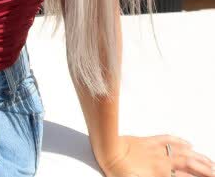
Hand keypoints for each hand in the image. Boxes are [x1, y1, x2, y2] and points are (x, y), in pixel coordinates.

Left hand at [99, 134, 214, 176]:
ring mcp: (156, 149)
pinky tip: (187, 143)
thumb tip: (173, 175)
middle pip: (189, 164)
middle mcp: (162, 161)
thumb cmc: (119, 171)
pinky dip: (178, 140)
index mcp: (161, 173)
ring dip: (197, 156)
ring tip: (209, 161)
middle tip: (214, 171)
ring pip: (181, 152)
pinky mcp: (148, 140)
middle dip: (204, 169)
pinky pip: (166, 139)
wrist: (108, 151)